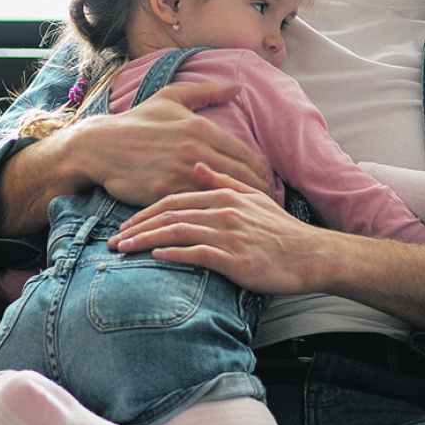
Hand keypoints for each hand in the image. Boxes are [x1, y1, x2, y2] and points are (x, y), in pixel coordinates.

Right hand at [0, 81, 270, 235]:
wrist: (100, 146)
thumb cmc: (137, 121)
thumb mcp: (171, 98)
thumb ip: (207, 91)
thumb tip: (239, 86)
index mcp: (201, 127)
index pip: (245, 154)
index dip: (262, 172)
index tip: (271, 183)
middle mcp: (196, 149)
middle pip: (241, 176)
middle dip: (260, 192)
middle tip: (270, 204)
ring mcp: (180, 171)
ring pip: (222, 193)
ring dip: (241, 206)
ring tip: (253, 217)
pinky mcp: (165, 191)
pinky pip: (197, 205)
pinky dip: (212, 214)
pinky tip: (222, 222)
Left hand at [110, 165, 330, 295]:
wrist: (310, 255)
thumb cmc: (280, 231)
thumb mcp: (254, 199)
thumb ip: (224, 181)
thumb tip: (200, 166)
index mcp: (225, 195)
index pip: (175, 198)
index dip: (146, 210)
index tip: (127, 223)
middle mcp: (223, 211)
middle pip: (169, 214)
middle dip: (138, 226)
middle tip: (114, 240)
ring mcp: (229, 234)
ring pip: (177, 232)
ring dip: (146, 241)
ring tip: (123, 251)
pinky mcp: (235, 258)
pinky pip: (196, 254)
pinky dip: (173, 254)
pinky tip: (155, 258)